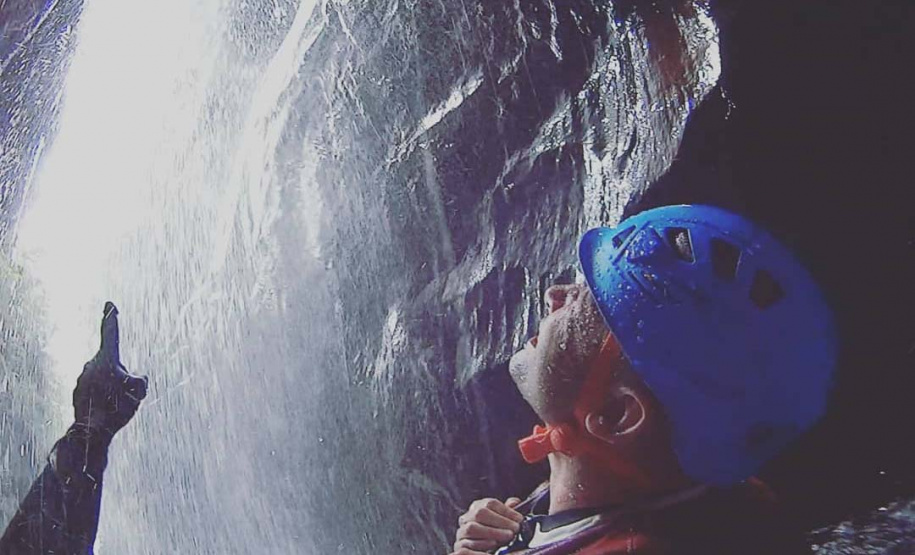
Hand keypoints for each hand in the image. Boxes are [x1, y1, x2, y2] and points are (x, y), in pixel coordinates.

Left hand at [72, 302, 147, 440]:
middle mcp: (90, 365)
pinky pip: (94, 390)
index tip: (109, 305)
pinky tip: (104, 411)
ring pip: (103, 378)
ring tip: (114, 406)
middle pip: (112, 363)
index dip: (111, 318)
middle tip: (123, 395)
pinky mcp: (76, 392)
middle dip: (120, 375)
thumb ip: (141, 380)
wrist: (91, 431)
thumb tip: (138, 378)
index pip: (110, 333)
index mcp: (106, 359)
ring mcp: (81, 379)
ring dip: (110, 388)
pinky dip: (101, 397)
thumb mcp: (139, 391)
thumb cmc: (116, 409)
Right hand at [450, 497, 522, 554]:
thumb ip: (508, 511)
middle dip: (499, 521)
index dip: (506, 510)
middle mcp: (467, 518)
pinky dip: (481, 544)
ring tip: (507, 537)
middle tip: (514, 529)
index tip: (519, 519)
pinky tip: (493, 545)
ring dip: (492, 532)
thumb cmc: (495, 534)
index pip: (490, 503)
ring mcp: (461, 532)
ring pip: (472, 528)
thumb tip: (515, 502)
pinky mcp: (459, 546)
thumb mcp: (502, 522)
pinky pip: (467, 543)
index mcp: (477, 507)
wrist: (482, 551)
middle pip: (480, 514)